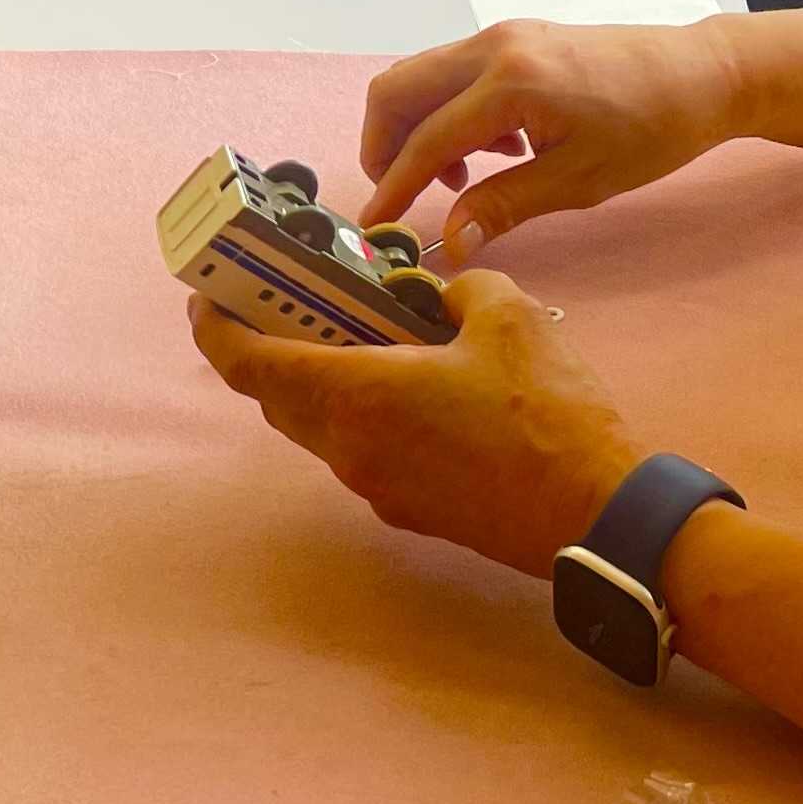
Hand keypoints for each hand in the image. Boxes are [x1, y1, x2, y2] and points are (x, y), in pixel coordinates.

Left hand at [191, 270, 645, 576]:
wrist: (595, 514)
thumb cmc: (548, 412)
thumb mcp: (507, 316)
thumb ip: (456, 289)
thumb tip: (437, 295)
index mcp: (357, 397)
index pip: (250, 366)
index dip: (216, 330)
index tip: (207, 299)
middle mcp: (350, 449)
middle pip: (278, 397)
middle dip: (271, 346)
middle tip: (291, 299)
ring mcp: (377, 487)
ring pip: (320, 426)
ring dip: (322, 380)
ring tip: (362, 331)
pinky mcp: (410, 508)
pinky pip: (362, 449)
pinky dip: (362, 410)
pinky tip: (415, 380)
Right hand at [359, 19, 746, 261]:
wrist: (701, 75)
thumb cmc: (652, 129)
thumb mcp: (579, 181)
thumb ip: (505, 205)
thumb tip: (450, 242)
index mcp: (510, 83)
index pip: (426, 140)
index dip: (393, 188)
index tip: (374, 227)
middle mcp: (495, 46)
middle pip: (398, 90)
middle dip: (384, 146)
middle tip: (405, 196)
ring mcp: (503, 34)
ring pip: (421, 77)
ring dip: (418, 129)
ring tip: (467, 178)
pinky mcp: (516, 36)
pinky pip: (454, 72)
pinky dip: (449, 111)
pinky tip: (498, 149)